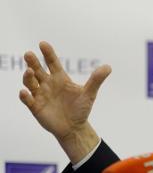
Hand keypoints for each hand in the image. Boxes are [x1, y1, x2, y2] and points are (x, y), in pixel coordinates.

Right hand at [19, 41, 110, 162]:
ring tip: (30, 72)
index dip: (48, 53)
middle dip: (32, 62)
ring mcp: (40, 95)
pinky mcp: (35, 106)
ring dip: (28, 76)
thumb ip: (96, 80)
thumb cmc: (81, 109)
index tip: (43, 44)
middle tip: (29, 54)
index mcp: (60, 78)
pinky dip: (24, 96)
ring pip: (29, 82)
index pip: (52, 63)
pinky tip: (25, 92)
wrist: (74, 128)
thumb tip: (108, 67)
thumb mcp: (89, 94)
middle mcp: (48, 84)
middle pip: (37, 70)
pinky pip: (27, 99)